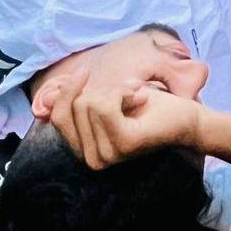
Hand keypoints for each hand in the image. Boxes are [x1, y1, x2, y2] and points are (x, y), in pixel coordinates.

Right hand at [39, 70, 206, 169]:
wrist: (186, 117)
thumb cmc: (147, 106)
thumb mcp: (105, 99)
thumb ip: (77, 101)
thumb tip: (44, 96)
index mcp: (84, 150)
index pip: (56, 115)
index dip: (67, 90)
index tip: (85, 72)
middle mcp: (91, 159)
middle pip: (75, 106)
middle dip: (101, 89)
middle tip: (128, 93)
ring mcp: (106, 155)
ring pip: (90, 103)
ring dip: (116, 90)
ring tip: (136, 98)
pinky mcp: (122, 145)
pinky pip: (105, 105)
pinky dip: (123, 92)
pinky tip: (140, 100)